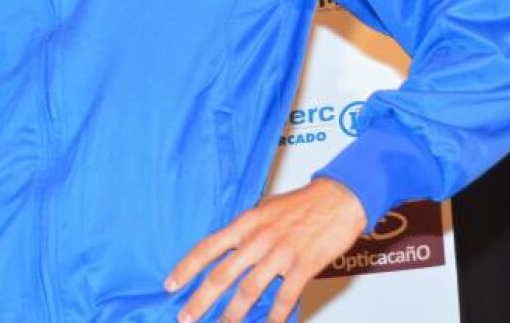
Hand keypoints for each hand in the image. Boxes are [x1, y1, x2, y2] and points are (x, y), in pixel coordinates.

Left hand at [164, 178, 366, 322]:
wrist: (340, 198)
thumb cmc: (302, 203)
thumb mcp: (265, 209)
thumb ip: (246, 230)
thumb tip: (228, 248)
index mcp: (246, 223)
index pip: (207, 247)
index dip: (186, 267)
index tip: (170, 284)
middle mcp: (258, 239)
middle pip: (222, 274)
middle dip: (200, 299)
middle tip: (185, 317)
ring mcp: (281, 253)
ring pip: (249, 290)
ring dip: (233, 314)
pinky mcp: (303, 266)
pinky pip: (285, 297)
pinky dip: (276, 316)